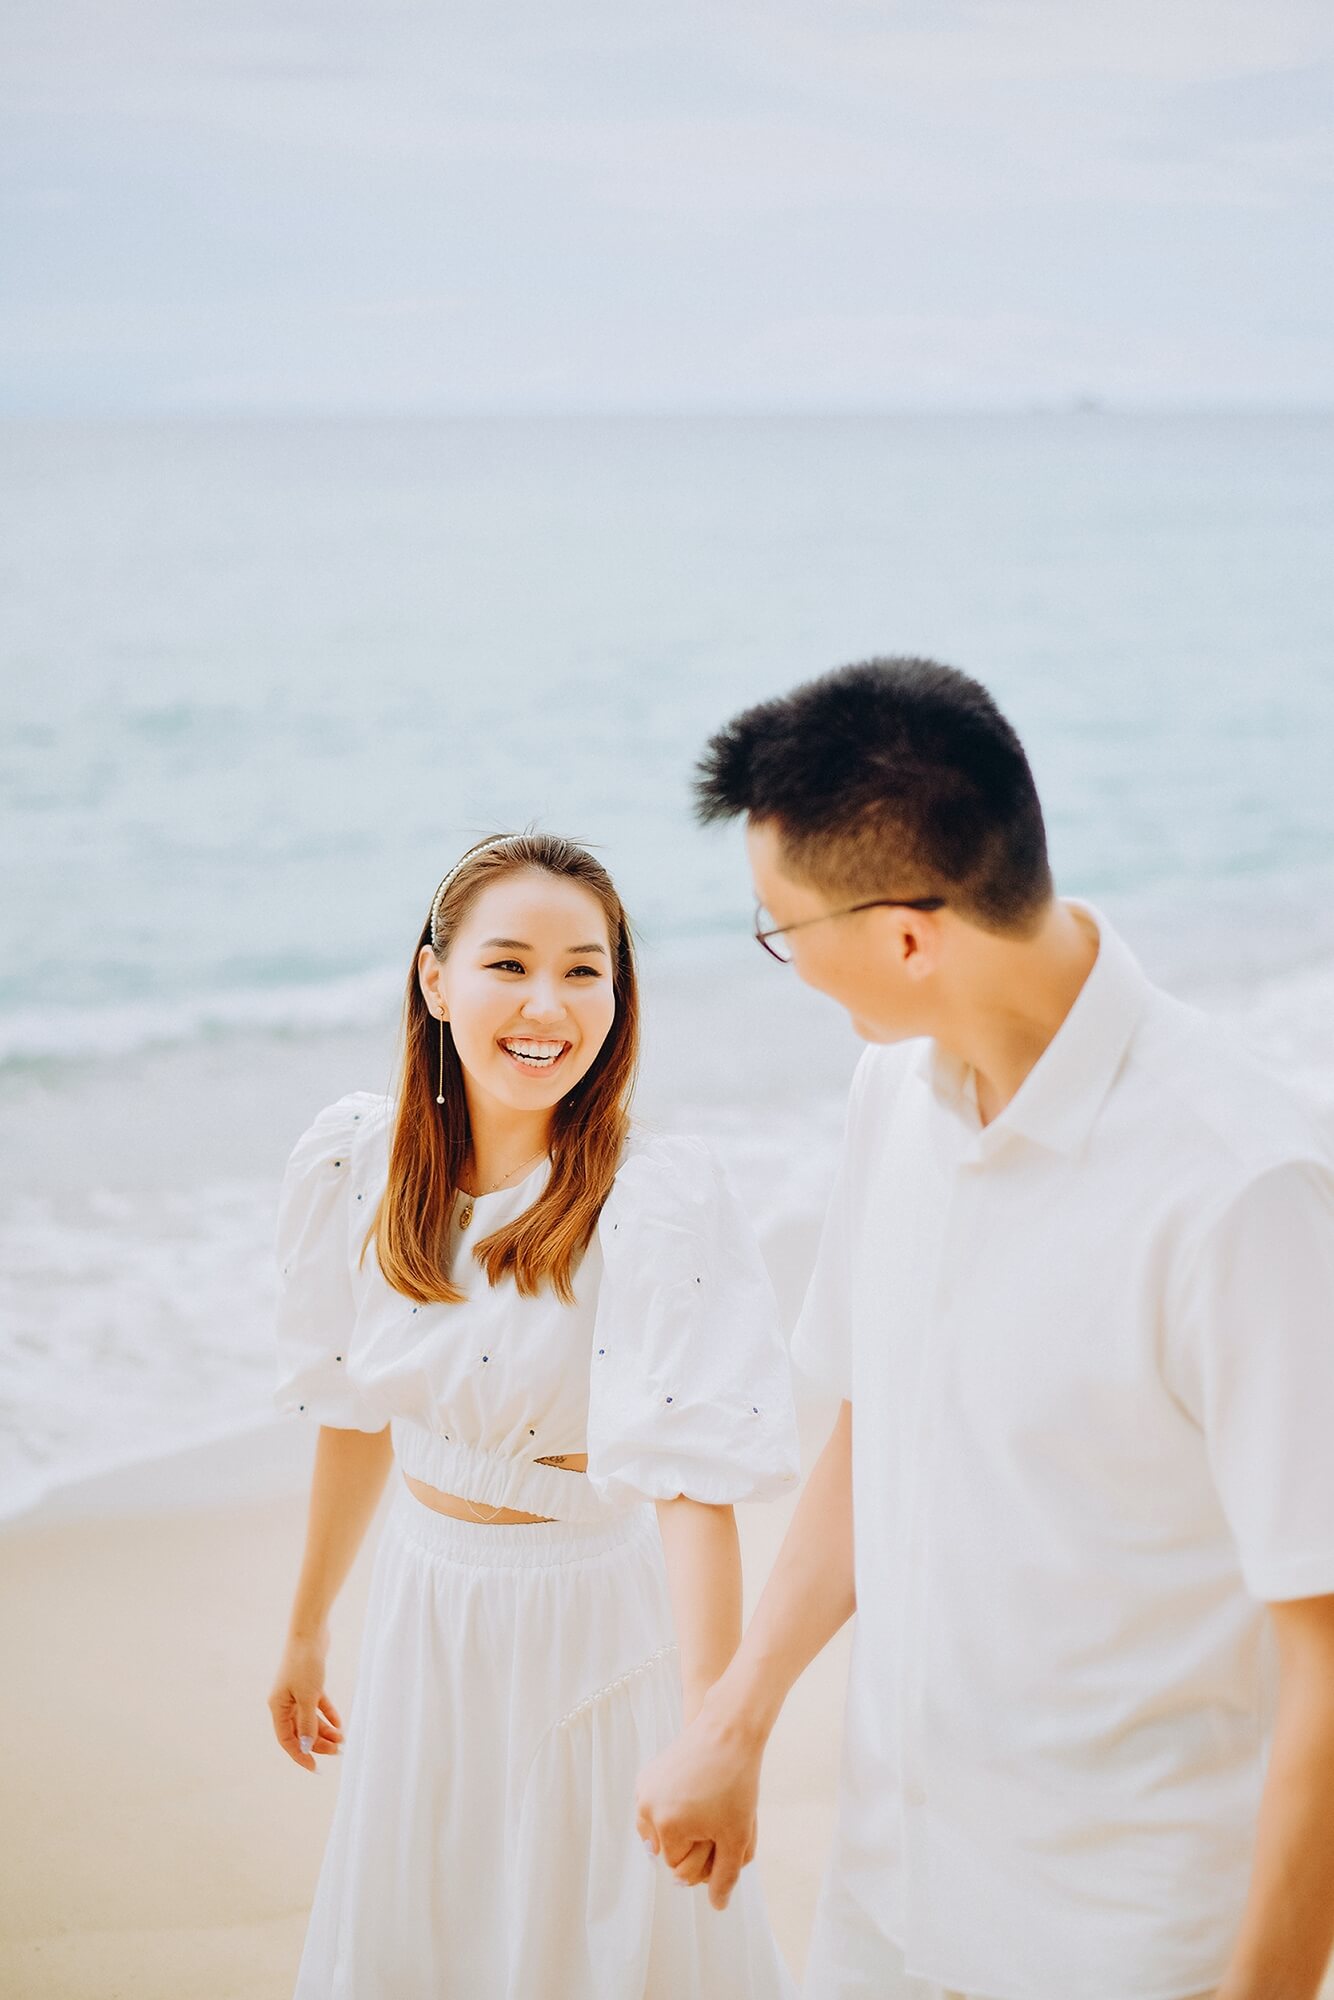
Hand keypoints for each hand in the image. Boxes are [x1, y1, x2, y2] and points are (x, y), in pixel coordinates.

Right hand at [269, 1634, 343, 1772]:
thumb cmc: (304, 1664)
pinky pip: (317, 1705)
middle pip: (300, 1731)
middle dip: (317, 1743)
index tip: (315, 1767)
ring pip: (310, 1719)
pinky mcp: (309, 1683)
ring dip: (325, 1730)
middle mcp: (284, 1702)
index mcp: (277, 1707)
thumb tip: (305, 1746)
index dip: (300, 1754)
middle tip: (337, 1751)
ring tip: (342, 1739)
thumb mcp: (307, 1697)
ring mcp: (296, 1693)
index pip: (286, 1740)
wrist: (310, 1632)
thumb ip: (306, 1723)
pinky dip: (328, 1714)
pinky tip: (340, 1723)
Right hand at [636, 1691, 764, 1910]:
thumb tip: (717, 1906)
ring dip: (681, 1829)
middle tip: (718, 1820)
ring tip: (707, 1810)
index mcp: (665, 1827)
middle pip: (667, 1851)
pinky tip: (696, 1796)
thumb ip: (725, 1877)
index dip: (706, 1857)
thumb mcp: (736, 1836)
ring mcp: (644, 1790)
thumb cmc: (736, 1784)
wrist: (729, 1730)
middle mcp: (646, 1809)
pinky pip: (657, 1809)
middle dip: (693, 1844)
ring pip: (660, 1831)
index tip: (723, 1833)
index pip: (679, 1868)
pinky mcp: (647, 1775)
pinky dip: (673, 1810)